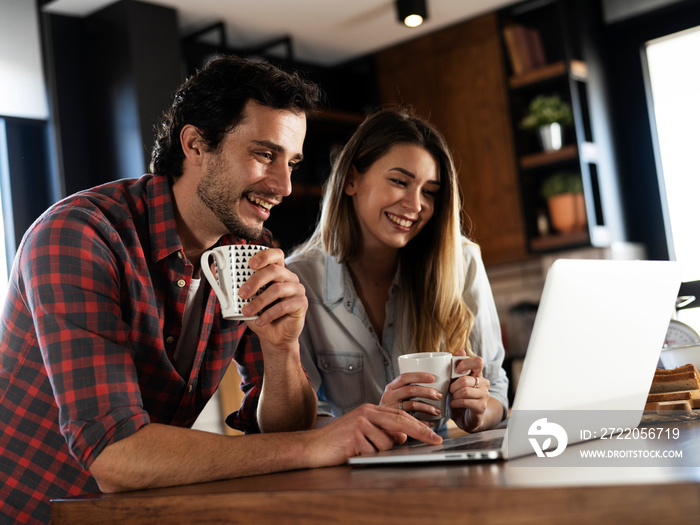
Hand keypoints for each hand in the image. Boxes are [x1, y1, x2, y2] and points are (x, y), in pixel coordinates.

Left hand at [237, 248, 307, 349]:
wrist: (274, 337)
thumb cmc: (259, 314)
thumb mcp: (244, 300)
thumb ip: (232, 285)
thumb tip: (213, 268)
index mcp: (277, 271)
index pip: (275, 255)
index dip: (264, 256)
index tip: (250, 264)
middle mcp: (289, 277)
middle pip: (274, 270)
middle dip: (255, 281)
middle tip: (242, 293)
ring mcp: (297, 289)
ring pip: (278, 289)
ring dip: (259, 301)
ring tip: (247, 312)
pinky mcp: (301, 303)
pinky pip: (284, 306)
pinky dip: (269, 314)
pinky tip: (259, 321)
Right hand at [303, 404, 441, 467]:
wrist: (312, 446)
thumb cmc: (338, 441)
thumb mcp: (363, 432)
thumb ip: (382, 432)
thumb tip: (402, 438)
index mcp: (370, 410)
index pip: (400, 415)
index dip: (419, 425)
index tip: (434, 434)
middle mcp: (367, 413)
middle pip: (401, 422)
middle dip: (421, 432)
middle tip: (435, 440)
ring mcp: (360, 423)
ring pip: (387, 443)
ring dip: (378, 452)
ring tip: (359, 449)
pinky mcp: (354, 436)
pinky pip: (373, 452)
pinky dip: (366, 456)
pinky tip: (353, 452)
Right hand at [380, 373, 443, 419]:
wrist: (377, 424)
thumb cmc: (393, 408)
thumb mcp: (395, 395)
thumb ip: (407, 390)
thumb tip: (433, 385)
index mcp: (391, 387)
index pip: (404, 377)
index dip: (419, 376)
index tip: (432, 378)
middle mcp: (389, 396)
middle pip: (410, 390)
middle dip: (427, 392)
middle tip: (439, 395)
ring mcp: (390, 408)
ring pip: (412, 405)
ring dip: (427, 408)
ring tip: (437, 411)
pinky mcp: (392, 421)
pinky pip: (411, 420)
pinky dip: (423, 422)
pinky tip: (430, 423)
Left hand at [449, 349, 490, 431]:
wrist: (466, 417)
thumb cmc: (459, 397)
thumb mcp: (455, 381)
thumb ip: (457, 367)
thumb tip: (460, 351)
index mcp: (478, 374)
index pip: (478, 361)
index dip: (465, 364)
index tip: (456, 370)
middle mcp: (484, 383)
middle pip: (465, 379)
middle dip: (453, 386)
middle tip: (450, 391)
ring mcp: (484, 395)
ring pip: (464, 391)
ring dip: (454, 396)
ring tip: (453, 398)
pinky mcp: (481, 407)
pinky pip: (464, 402)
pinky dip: (455, 403)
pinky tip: (454, 405)